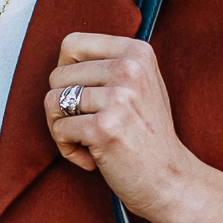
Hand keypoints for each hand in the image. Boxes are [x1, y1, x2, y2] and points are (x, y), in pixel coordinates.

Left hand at [46, 32, 193, 222]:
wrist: (170, 179)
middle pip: (57, 75)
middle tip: (84, 125)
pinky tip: (91, 158)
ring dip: (62, 128)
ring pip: (53, 102)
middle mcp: (129, 69)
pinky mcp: (104, 128)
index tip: (81, 94)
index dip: (66, 71)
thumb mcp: (140, 85)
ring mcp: (118, 98)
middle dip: (61, 105)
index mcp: (137, 52)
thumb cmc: (147, 135)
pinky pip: (59, 130)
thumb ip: (109, 64)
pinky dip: (67, 149)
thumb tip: (64, 55)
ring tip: (87, 141)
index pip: (72, 43)